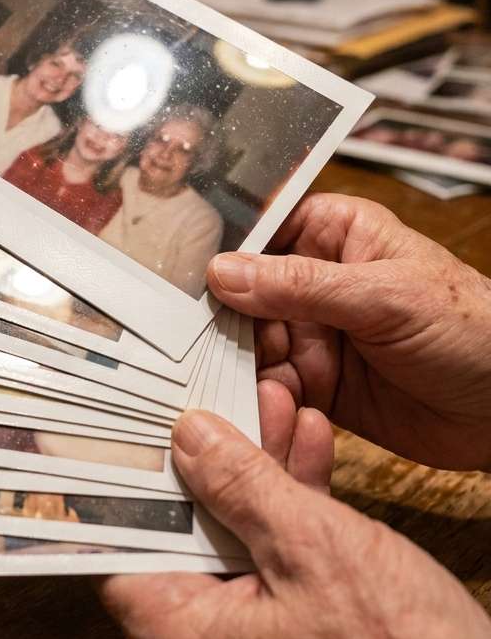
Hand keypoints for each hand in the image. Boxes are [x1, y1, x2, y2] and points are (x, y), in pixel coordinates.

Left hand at [102, 410, 490, 638]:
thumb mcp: (316, 546)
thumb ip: (240, 484)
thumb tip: (187, 438)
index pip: (122, 547)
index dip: (134, 479)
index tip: (146, 426)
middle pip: (183, 543)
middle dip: (214, 466)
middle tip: (228, 405)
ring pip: (232, 555)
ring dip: (259, 487)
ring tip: (280, 412)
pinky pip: (269, 584)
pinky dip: (288, 529)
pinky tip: (311, 460)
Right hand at [208, 193, 490, 470]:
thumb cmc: (474, 329)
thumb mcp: (385, 297)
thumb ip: (301, 286)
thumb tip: (225, 273)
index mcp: (334, 234)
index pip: (260, 231)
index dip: (220, 251)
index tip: (177, 273)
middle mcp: (315, 283)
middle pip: (242, 294)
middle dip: (219, 318)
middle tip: (188, 339)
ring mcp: (314, 335)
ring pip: (248, 345)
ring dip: (237, 364)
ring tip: (227, 378)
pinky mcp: (317, 386)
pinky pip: (269, 389)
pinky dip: (259, 399)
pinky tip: (262, 406)